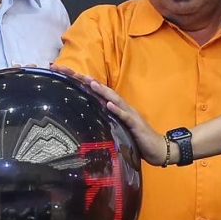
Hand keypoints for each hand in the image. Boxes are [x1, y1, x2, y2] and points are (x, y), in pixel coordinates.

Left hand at [50, 63, 167, 164]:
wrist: (159, 148)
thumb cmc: (136, 139)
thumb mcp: (116, 129)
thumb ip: (103, 122)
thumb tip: (85, 119)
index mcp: (115, 107)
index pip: (96, 91)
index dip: (80, 82)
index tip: (62, 73)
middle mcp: (121, 106)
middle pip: (102, 90)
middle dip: (85, 80)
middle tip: (69, 70)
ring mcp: (129, 114)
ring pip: (114, 99)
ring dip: (103, 91)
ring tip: (90, 82)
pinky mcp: (135, 125)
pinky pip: (126, 116)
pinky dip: (118, 110)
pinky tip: (109, 105)